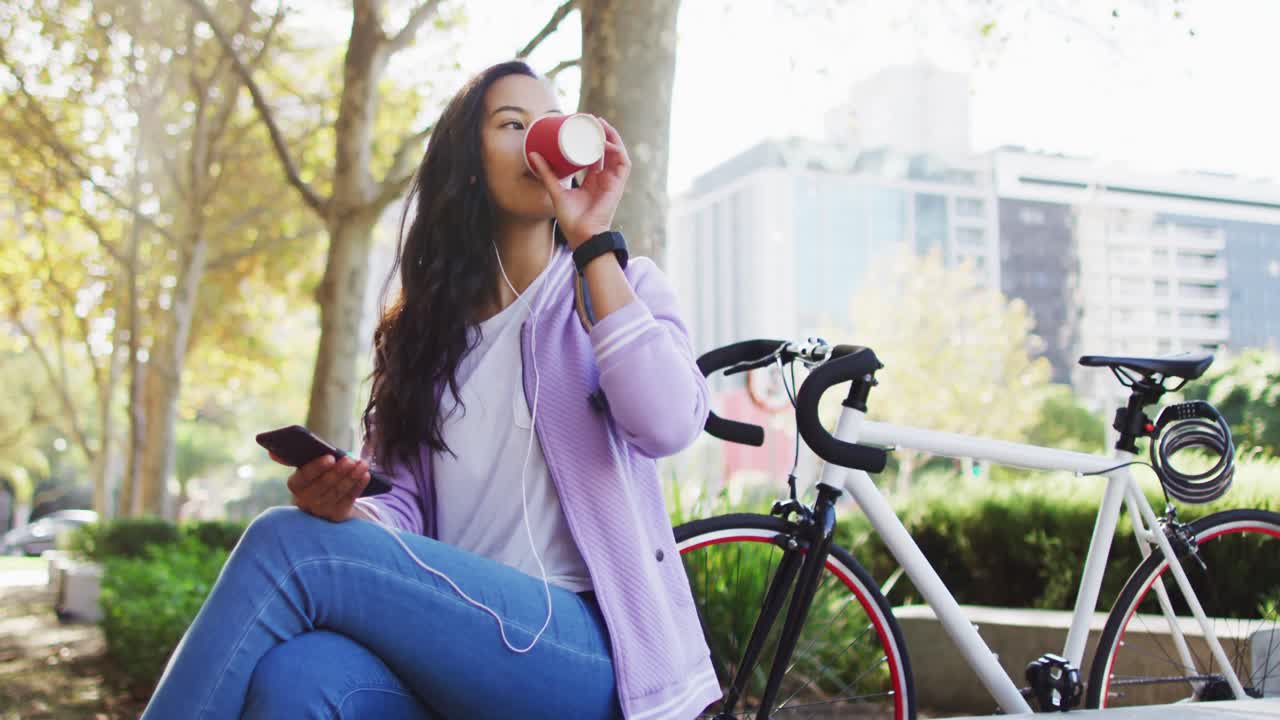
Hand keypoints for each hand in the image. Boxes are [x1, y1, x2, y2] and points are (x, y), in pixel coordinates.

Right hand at [270, 452, 369, 521]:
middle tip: (350, 459)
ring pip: (337, 492)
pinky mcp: (336, 516)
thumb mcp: (307, 466)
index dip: (317, 468)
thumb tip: (272, 452)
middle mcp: (305, 501)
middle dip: (338, 471)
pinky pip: (349, 500)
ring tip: (362, 463)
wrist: (328, 499)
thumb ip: (292, 458)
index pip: (303, 477)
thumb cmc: (318, 475)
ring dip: (351, 477)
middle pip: (323, 486)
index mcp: (295, 485)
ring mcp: (321, 511)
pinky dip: (358, 486)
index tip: (330, 457)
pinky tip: (365, 475)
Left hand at [528, 116, 630, 248]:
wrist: (581, 235)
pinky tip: (608, 141)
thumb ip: (546, 174)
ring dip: (612, 137)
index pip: (596, 154)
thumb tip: (533, 154)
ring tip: (600, 124)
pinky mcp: (618, 186)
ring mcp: (613, 181)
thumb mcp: (556, 190)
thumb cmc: (571, 219)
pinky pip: (623, 164)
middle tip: (591, 119)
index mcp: (593, 180)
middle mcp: (605, 178)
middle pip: (608, 150)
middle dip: (602, 133)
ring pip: (618, 152)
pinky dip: (618, 151)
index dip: (592, 139)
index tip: (582, 126)